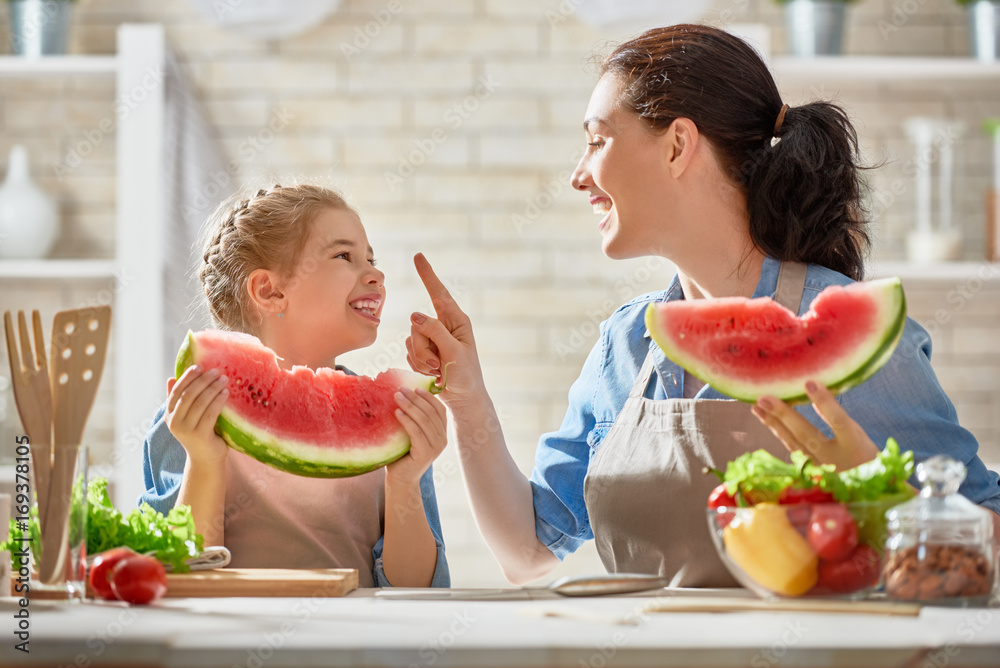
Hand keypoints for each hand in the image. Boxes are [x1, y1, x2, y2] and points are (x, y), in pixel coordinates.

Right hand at [165, 366, 229, 464]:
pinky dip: (218, 400)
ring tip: (224, 379)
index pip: (176, 391)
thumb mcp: (186, 416)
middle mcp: (174, 422)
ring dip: (213, 388)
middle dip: (203, 381)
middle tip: (216, 371)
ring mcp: (187, 430)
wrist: (205, 459)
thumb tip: (171, 377)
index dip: (187, 377)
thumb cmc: (198, 432)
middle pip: (188, 395)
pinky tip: (226, 392)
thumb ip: (179, 399)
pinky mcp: (200, 435)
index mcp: (169, 414)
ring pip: (200, 403)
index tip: (199, 366)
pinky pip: (210, 413)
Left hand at [386, 387, 447, 485]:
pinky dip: (406, 420)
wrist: (401, 479)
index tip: (415, 387)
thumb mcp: (412, 434)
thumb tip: (404, 394)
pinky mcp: (426, 453)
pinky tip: (397, 412)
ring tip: (397, 397)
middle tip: (401, 389)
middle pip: (431, 412)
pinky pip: (416, 432)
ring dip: (409, 406)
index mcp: (442, 433)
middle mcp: (442, 439)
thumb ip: (415, 419)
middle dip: (415, 398)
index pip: (439, 410)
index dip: (429, 397)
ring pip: (424, 420)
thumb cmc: (403, 454)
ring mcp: (436, 447)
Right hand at [406, 253, 485, 404]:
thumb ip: (435, 332)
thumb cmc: (466, 375)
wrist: (463, 398)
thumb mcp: (453, 352)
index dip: (427, 275)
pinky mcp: (424, 352)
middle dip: (424, 349)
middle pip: (417, 325)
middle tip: (439, 364)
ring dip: (422, 360)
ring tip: (439, 371)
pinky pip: (409, 353)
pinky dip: (418, 366)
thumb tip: (414, 315)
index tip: (418, 256)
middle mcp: (443, 326)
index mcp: (457, 321)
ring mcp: (433, 339)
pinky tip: (433, 374)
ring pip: (411, 340)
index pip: (439, 293)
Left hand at [751, 380, 879, 470]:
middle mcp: (834, 459)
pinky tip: (767, 419)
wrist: (867, 491)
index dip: (824, 403)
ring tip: (757, 406)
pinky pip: (791, 448)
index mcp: (855, 447)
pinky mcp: (808, 472)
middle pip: (806, 435)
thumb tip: (812, 393)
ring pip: (792, 442)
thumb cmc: (864, 457)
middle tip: (764, 398)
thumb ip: (837, 418)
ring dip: (773, 423)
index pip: (839, 422)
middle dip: (783, 415)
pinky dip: (778, 432)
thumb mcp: (859, 436)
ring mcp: (819, 468)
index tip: (809, 383)